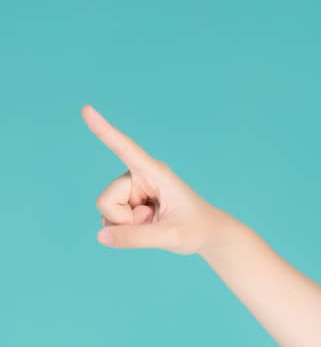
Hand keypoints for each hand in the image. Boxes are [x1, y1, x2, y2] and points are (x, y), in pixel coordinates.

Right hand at [82, 104, 224, 255]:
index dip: (104, 130)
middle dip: (124, 220)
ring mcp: (131, 188)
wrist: (207, 235)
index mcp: (155, 172)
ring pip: (106, 211)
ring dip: (126, 226)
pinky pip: (110, 219)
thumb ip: (137, 237)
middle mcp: (138, 175)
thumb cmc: (196, 229)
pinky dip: (124, 230)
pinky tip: (145, 224)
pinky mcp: (128, 201)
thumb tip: (101, 236)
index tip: (86, 109)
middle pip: (107, 200)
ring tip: (152, 221)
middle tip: (152, 220)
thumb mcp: (171, 237)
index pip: (125, 149)